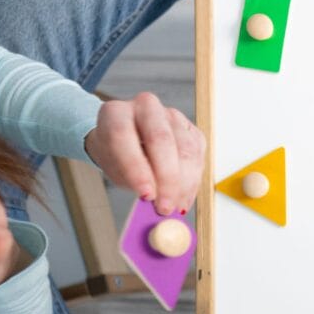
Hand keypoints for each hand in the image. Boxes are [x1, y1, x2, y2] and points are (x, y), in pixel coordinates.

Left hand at [85, 92, 205, 215]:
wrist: (128, 145)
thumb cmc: (117, 156)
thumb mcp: (114, 170)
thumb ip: (131, 182)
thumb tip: (154, 203)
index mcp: (116, 112)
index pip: (124, 135)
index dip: (136, 168)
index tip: (146, 196)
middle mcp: (146, 107)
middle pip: (161, 139)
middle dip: (166, 179)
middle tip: (166, 206)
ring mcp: (172, 116)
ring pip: (186, 149)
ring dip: (184, 184)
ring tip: (176, 207)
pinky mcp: (192, 130)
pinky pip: (198, 156)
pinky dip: (193, 182)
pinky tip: (184, 197)